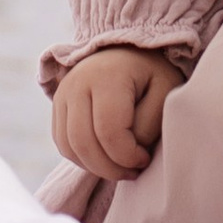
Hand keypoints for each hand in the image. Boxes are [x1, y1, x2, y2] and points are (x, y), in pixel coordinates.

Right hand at [50, 47, 178, 178]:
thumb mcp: (166, 90)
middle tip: (133, 172)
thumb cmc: (152, 73)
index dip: (127, 156)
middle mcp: (77, 82)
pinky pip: (63, 144)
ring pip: (69, 147)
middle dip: (109, 169)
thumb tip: (128, 153)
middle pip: (83, 143)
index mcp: (107, 75)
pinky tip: (105, 158)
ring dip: (95, 167)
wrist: (128, 50)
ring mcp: (63, 93)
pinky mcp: (57, 104)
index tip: (145, 159)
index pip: (108, 132)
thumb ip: (150, 123)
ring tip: (120, 167)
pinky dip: (82, 160)